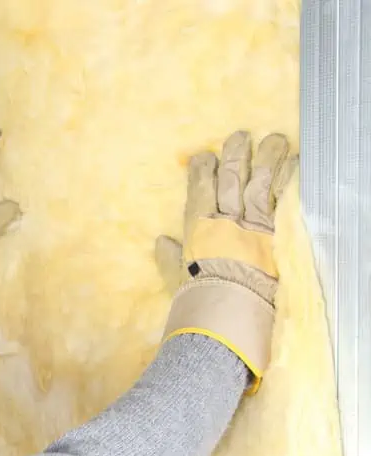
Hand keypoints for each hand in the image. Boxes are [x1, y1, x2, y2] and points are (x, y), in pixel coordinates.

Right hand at [155, 130, 295, 393]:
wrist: (227, 315)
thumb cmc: (198, 301)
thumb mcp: (178, 279)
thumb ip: (170, 259)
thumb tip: (161, 242)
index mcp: (199, 229)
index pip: (199, 190)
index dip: (201, 170)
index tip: (203, 157)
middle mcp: (227, 220)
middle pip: (231, 179)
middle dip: (234, 155)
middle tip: (238, 137)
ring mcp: (254, 225)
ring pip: (260, 182)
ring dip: (265, 158)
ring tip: (272, 140)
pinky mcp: (277, 235)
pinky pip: (286, 200)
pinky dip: (290, 180)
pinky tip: (296, 163)